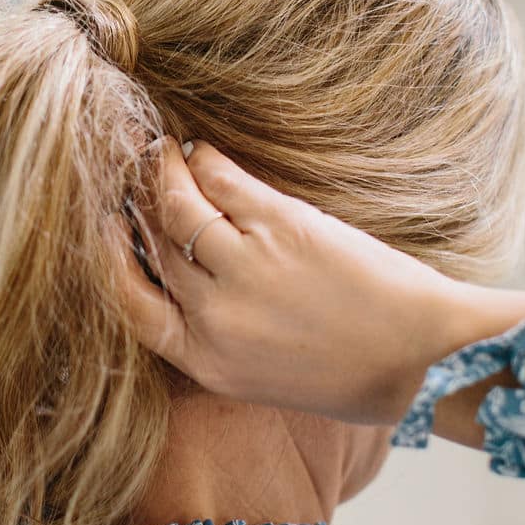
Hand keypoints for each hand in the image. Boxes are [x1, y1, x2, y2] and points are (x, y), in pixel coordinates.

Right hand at [122, 140, 524, 426]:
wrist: (423, 359)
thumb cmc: (350, 372)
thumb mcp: (262, 375)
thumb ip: (216, 333)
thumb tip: (181, 277)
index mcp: (205, 361)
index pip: (128, 302)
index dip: (108, 258)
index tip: (101, 228)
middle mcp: (215, 316)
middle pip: (150, 244)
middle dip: (133, 202)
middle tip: (127, 169)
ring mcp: (245, 268)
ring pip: (175, 204)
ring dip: (162, 169)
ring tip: (160, 148)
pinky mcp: (280, 226)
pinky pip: (220, 179)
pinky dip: (204, 158)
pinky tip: (202, 149)